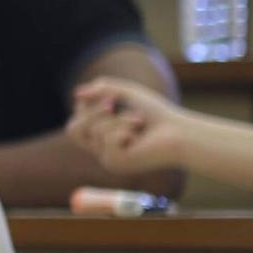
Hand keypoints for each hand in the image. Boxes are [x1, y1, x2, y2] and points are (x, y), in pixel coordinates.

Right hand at [67, 78, 188, 174]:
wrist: (178, 132)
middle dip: (92, 111)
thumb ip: (102, 89)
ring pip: (94, 130)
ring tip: (138, 122)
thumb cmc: (155, 114)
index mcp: (101, 137)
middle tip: (113, 104)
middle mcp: (101, 150)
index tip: (110, 98)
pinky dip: (124, 130)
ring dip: (119, 119)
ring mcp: (107, 159)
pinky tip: (138, 137)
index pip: (76, 120)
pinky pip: (107, 140)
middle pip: (73, 128)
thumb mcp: (126, 93)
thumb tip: (77, 93)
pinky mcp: (116, 164)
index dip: (85, 105)